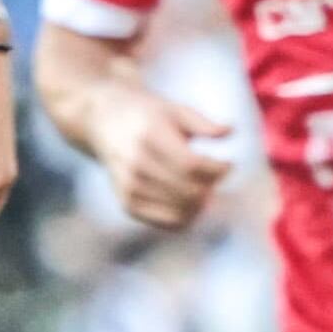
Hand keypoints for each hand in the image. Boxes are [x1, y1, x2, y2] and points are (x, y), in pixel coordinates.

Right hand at [84, 84, 235, 232]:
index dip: (217, 170)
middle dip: (211, 187)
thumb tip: (230, 131)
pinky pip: (166, 222)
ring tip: (205, 186)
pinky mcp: (128, 204)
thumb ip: (202, 123)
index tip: (228, 164)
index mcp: (150, 137)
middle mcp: (136, 164)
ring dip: (201, 203)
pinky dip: (186, 217)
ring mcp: (130, 187)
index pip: (191, 165)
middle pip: (189, 190)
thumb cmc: (146, 114)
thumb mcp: (174, 109)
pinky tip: (192, 203)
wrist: (102, 122)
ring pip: (180, 210)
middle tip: (216, 176)